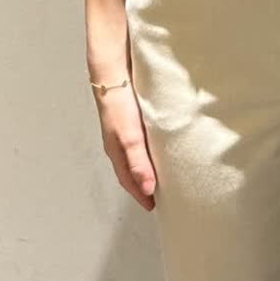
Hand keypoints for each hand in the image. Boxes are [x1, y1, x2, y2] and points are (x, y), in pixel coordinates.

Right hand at [95, 82, 157, 210]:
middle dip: (144, 184)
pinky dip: (152, 149)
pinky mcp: (133, 117)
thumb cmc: (119, 105)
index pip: (128, 181)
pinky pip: (143, 140)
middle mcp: (120, 143)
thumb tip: (148, 189)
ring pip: (137, 155)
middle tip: (163, 194)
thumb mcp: (130, 137)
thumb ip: (139, 162)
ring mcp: (126, 130)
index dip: (140, 195)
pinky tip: (163, 145)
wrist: (113, 72)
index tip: (154, 207)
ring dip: (148, 166)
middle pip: (132, 170)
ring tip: (166, 173)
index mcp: (116, 152)